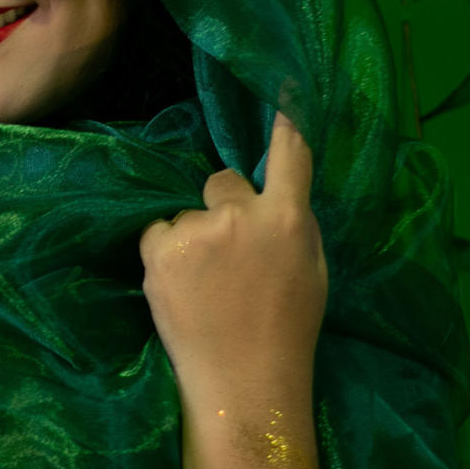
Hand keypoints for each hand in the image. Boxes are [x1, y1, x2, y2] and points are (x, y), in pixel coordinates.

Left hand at [138, 111, 328, 379]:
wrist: (243, 382)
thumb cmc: (286, 330)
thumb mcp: (310, 270)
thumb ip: (291, 224)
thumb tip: (274, 192)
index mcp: (289, 220)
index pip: (289, 155)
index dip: (285, 119)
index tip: (282, 86)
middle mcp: (242, 216)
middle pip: (223, 181)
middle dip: (224, 207)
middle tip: (229, 259)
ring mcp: (196, 232)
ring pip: (187, 213)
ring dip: (193, 236)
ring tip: (205, 285)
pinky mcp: (159, 250)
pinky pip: (159, 232)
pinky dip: (166, 253)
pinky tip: (182, 289)